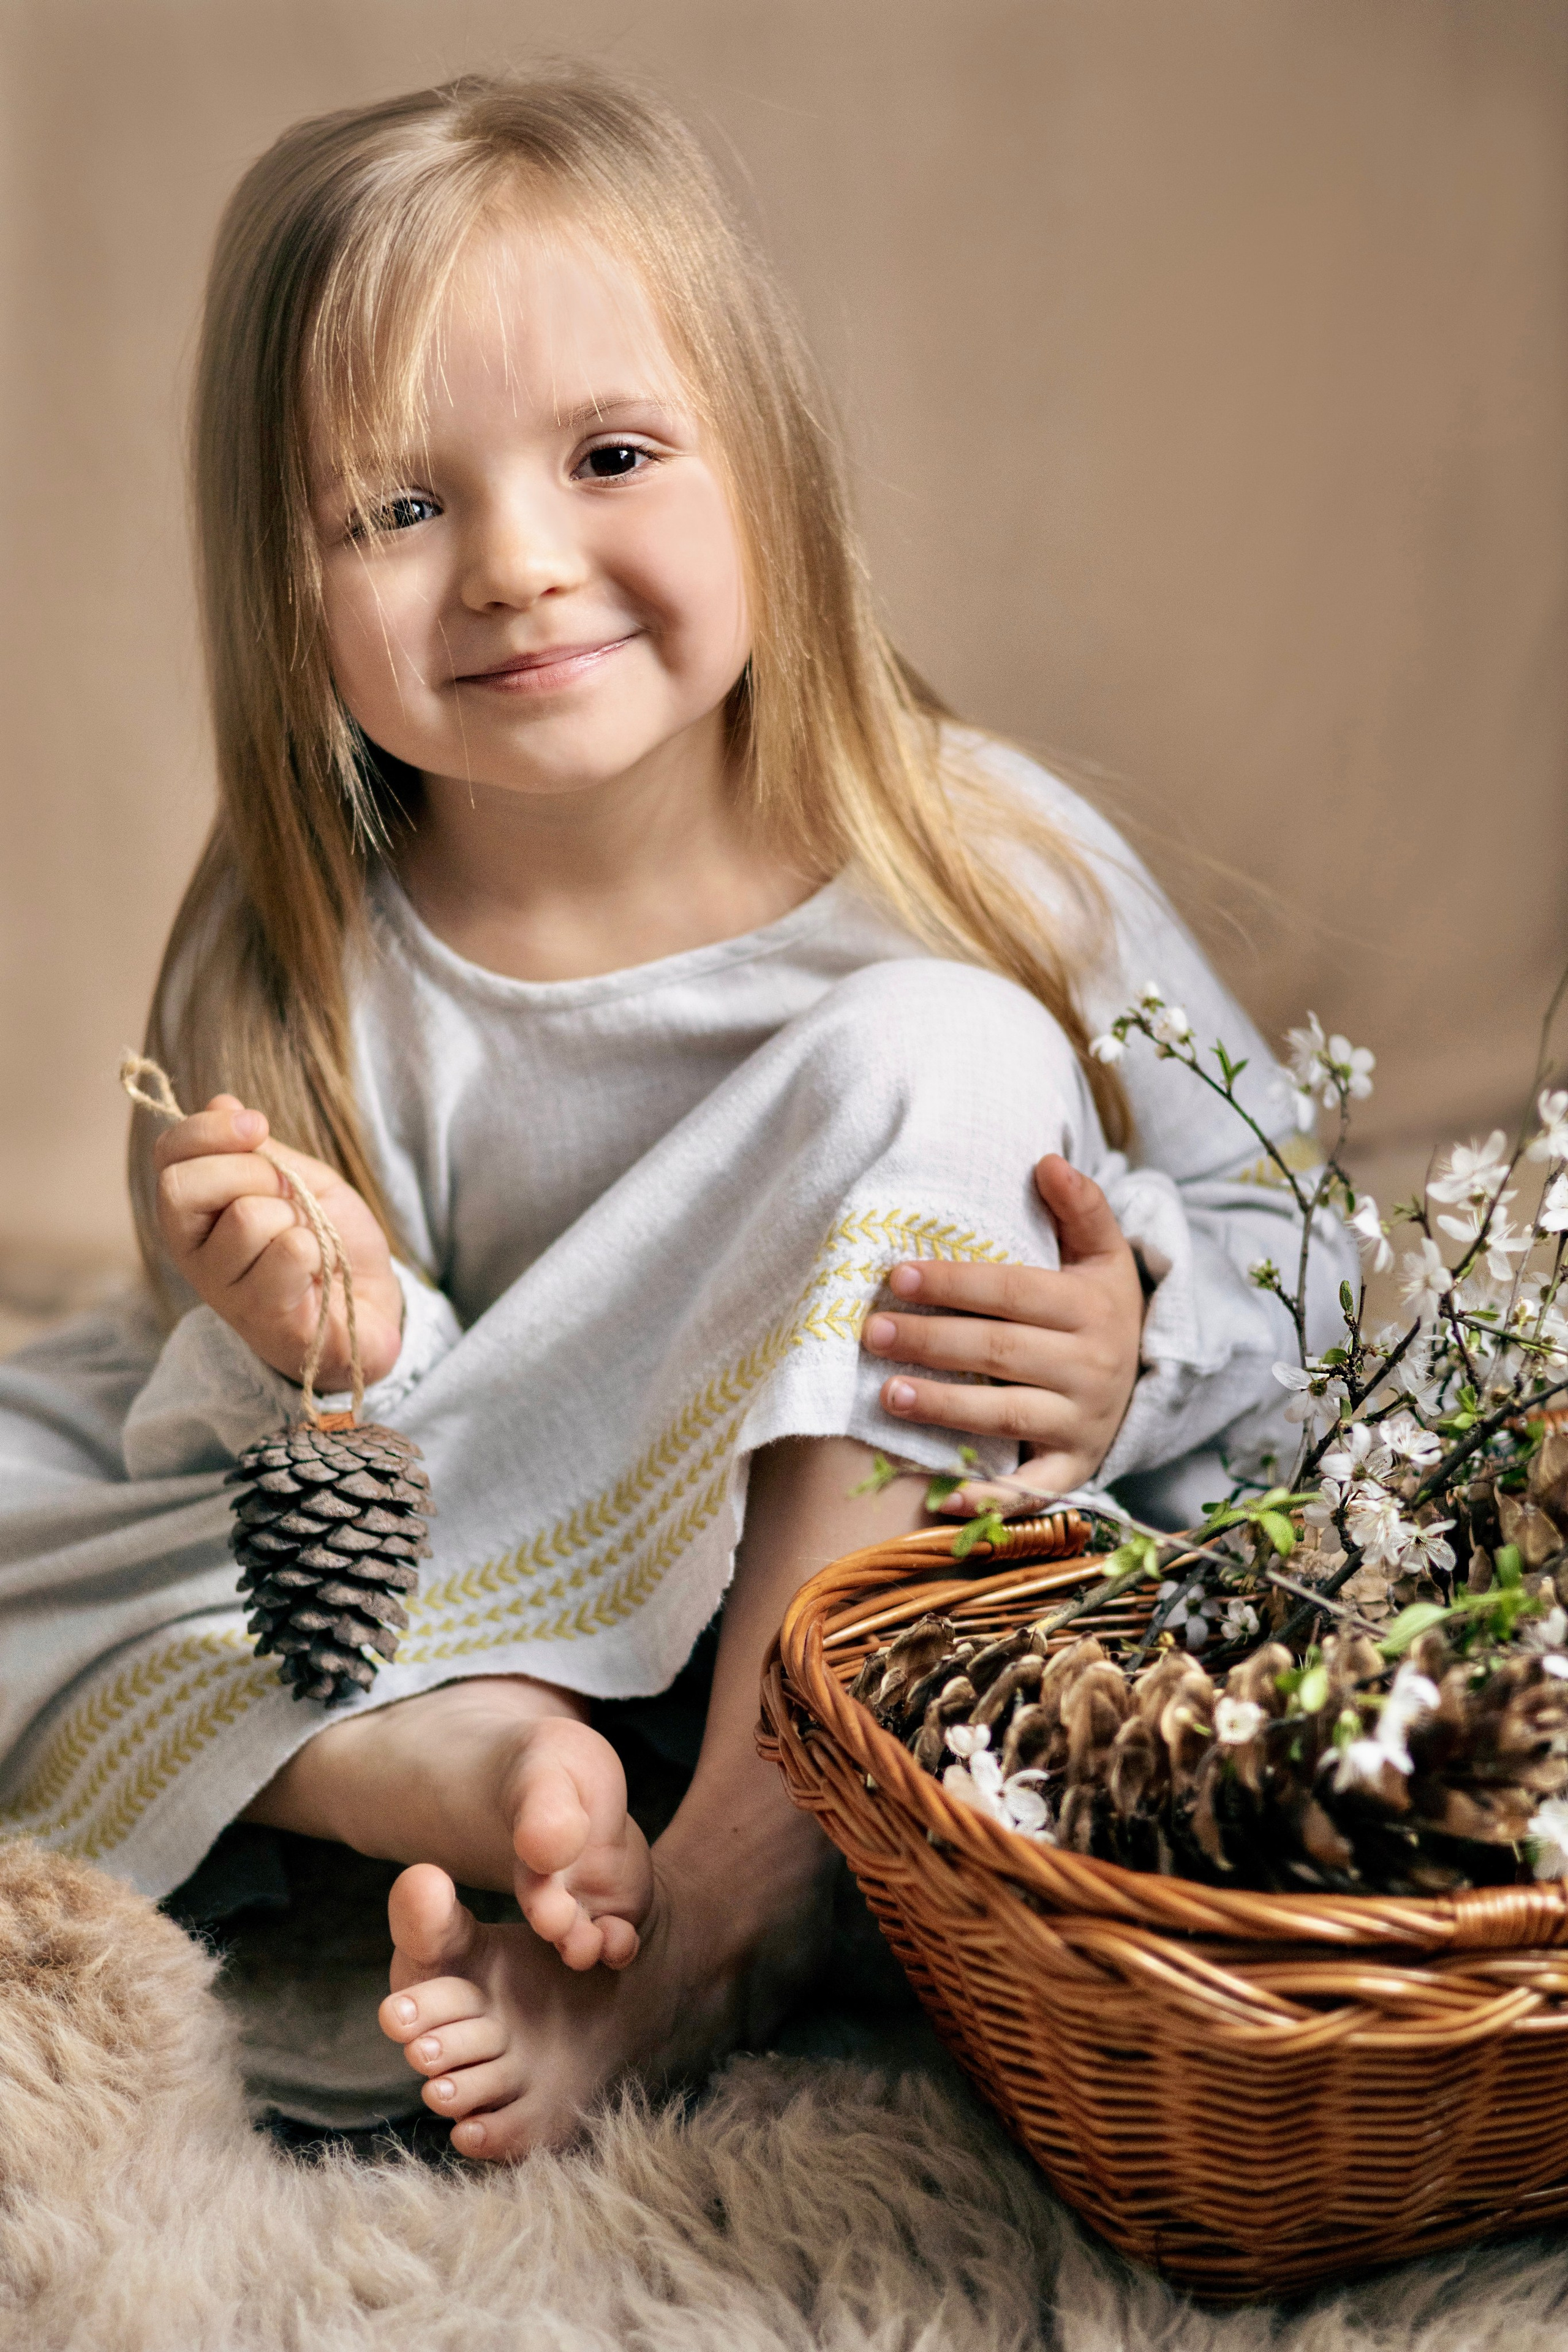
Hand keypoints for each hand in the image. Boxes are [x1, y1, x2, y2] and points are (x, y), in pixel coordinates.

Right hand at [153, 1095, 403, 1392]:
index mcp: (196, 1211)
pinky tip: (316, 1273)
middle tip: (288, 1196)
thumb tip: (219, 1102)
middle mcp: (193, 1252)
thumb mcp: (297, 1178)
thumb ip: (256, 1149)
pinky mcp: (261, 1318)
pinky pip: (289, 1252)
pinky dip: (317, 1251)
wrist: (373, 1303)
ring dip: (295, 1219)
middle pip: (184, 1186)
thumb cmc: (329, 1238)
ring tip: (308, 1243)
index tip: (256, 1124)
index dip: (206, 1130)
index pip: (168, 1155)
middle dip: (252, 1173)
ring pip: (247, 1217)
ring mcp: (221, 1290)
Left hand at [859, 1154, 1142, 1504]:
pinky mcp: (1073, 1468)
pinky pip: (1030, 1489)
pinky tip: (938, 1497)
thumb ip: (1081, 1206)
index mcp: (1092, 1308)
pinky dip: (987, 1498)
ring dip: (945, 1407)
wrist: (1141, 1379)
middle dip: (932, 1341)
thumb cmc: (1098, 1307)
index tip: (896, 1276)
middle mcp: (1092, 1367)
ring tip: (886, 1395)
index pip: (1013, 1292)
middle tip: (870, 1332)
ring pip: (1007, 1414)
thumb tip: (1047, 1159)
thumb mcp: (1102, 1254)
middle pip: (1000, 1351)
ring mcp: (1083, 1422)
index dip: (954, 1284)